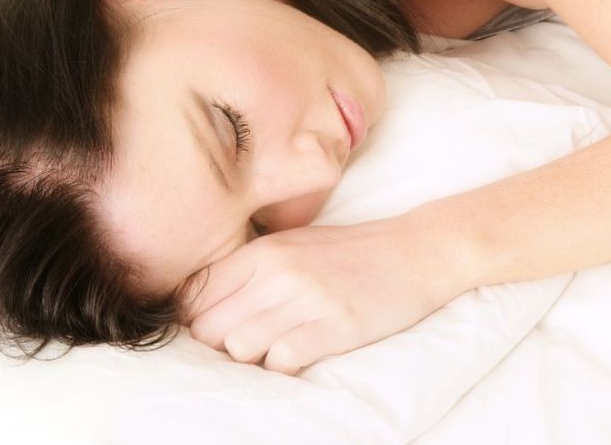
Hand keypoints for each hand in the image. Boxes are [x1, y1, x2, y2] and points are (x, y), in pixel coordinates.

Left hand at [182, 214, 474, 374]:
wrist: (416, 251)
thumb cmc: (350, 253)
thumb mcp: (293, 246)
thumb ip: (248, 271)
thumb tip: (202, 310)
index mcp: (262, 251)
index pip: (194, 297)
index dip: (199, 322)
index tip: (221, 328)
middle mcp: (279, 271)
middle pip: (209, 327)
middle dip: (220, 345)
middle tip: (249, 344)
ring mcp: (308, 298)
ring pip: (240, 346)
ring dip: (252, 357)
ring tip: (275, 348)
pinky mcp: (336, 325)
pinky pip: (283, 359)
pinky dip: (285, 364)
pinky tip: (301, 352)